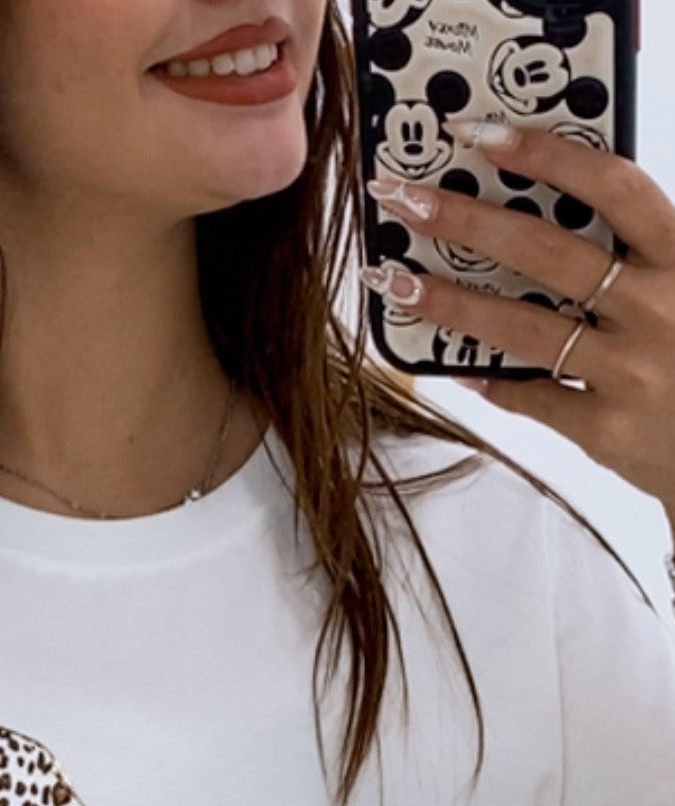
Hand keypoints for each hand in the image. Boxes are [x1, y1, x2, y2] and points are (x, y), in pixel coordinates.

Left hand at [364, 121, 674, 529]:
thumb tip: (549, 214)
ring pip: (523, 327)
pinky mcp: (607, 429)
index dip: (544, 155)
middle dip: (465, 220)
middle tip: (403, 200)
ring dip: (451, 303)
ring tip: (396, 282)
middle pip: (545, 253)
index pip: (611, 187)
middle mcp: (656, 309)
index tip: (480, 135)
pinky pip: (531, 397)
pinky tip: (454, 366)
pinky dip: (490, 379)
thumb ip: (640, 254)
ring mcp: (630, 373)